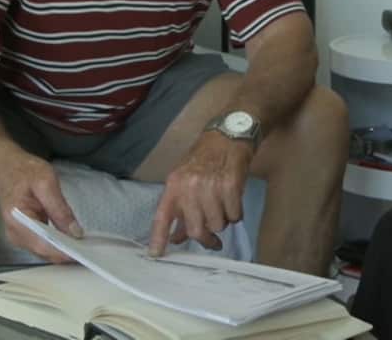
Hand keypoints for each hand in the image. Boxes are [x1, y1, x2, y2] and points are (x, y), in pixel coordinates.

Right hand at [0, 149, 79, 263]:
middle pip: (45, 252)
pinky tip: (72, 238)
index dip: (65, 253)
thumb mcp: (46, 182)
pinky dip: (58, 243)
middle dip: (67, 252)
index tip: (85, 254)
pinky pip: (44, 244)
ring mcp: (18, 236)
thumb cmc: (25, 171)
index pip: (43, 246)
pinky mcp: (24, 235)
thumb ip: (60, 209)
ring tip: (85, 244)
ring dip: (64, 249)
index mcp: (18, 221)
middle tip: (92, 248)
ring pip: (45, 251)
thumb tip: (75, 232)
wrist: (7, 167)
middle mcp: (15, 234)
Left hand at [147, 131, 251, 254]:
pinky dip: (236, 214)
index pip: (162, 216)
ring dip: (222, 222)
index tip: (155, 256)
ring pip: (218, 225)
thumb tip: (176, 238)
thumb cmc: (204, 159)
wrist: (228, 135)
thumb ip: (179, 208)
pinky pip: (235, 216)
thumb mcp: (185, 179)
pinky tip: (234, 202)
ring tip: (223, 207)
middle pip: (196, 229)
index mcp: (174, 185)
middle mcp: (190, 187)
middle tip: (213, 241)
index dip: (159, 238)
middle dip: (206, 239)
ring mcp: (211, 187)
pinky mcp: (231, 186)